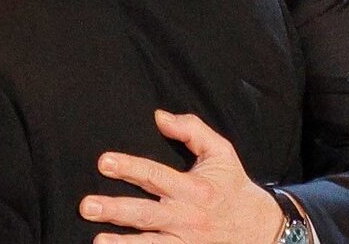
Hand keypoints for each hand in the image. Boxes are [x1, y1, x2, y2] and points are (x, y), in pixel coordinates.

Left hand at [79, 110, 283, 243]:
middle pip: (146, 214)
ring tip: (97, 242)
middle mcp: (187, 217)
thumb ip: (191, 130)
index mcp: (193, 188)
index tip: (103, 162)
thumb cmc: (233, 185)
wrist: (262, 229)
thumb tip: (159, 117)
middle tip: (86, 205)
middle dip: (116, 210)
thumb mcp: (220, 152)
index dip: (129, 167)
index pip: (155, 175)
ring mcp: (186, 243)